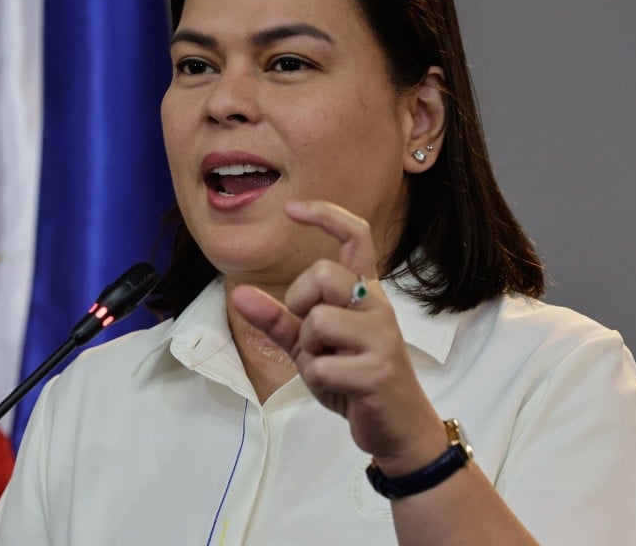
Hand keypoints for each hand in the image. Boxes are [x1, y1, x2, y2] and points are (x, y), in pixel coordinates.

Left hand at [230, 200, 447, 473]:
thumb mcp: (309, 345)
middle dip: (299, 302)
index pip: (355, 236)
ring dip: (308, 350)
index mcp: (363, 291)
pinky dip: (318, 380)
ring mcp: (382, 336)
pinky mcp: (378, 370)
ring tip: (327, 366)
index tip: (292, 209)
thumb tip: (238, 294)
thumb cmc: (353, 377)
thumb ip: (277, 319)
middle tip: (310, 334)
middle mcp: (376, 304)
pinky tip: (338, 388)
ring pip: (318, 320)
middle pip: (322, 273)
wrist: (397, 426)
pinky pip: (322, 365)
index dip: (325, 215)